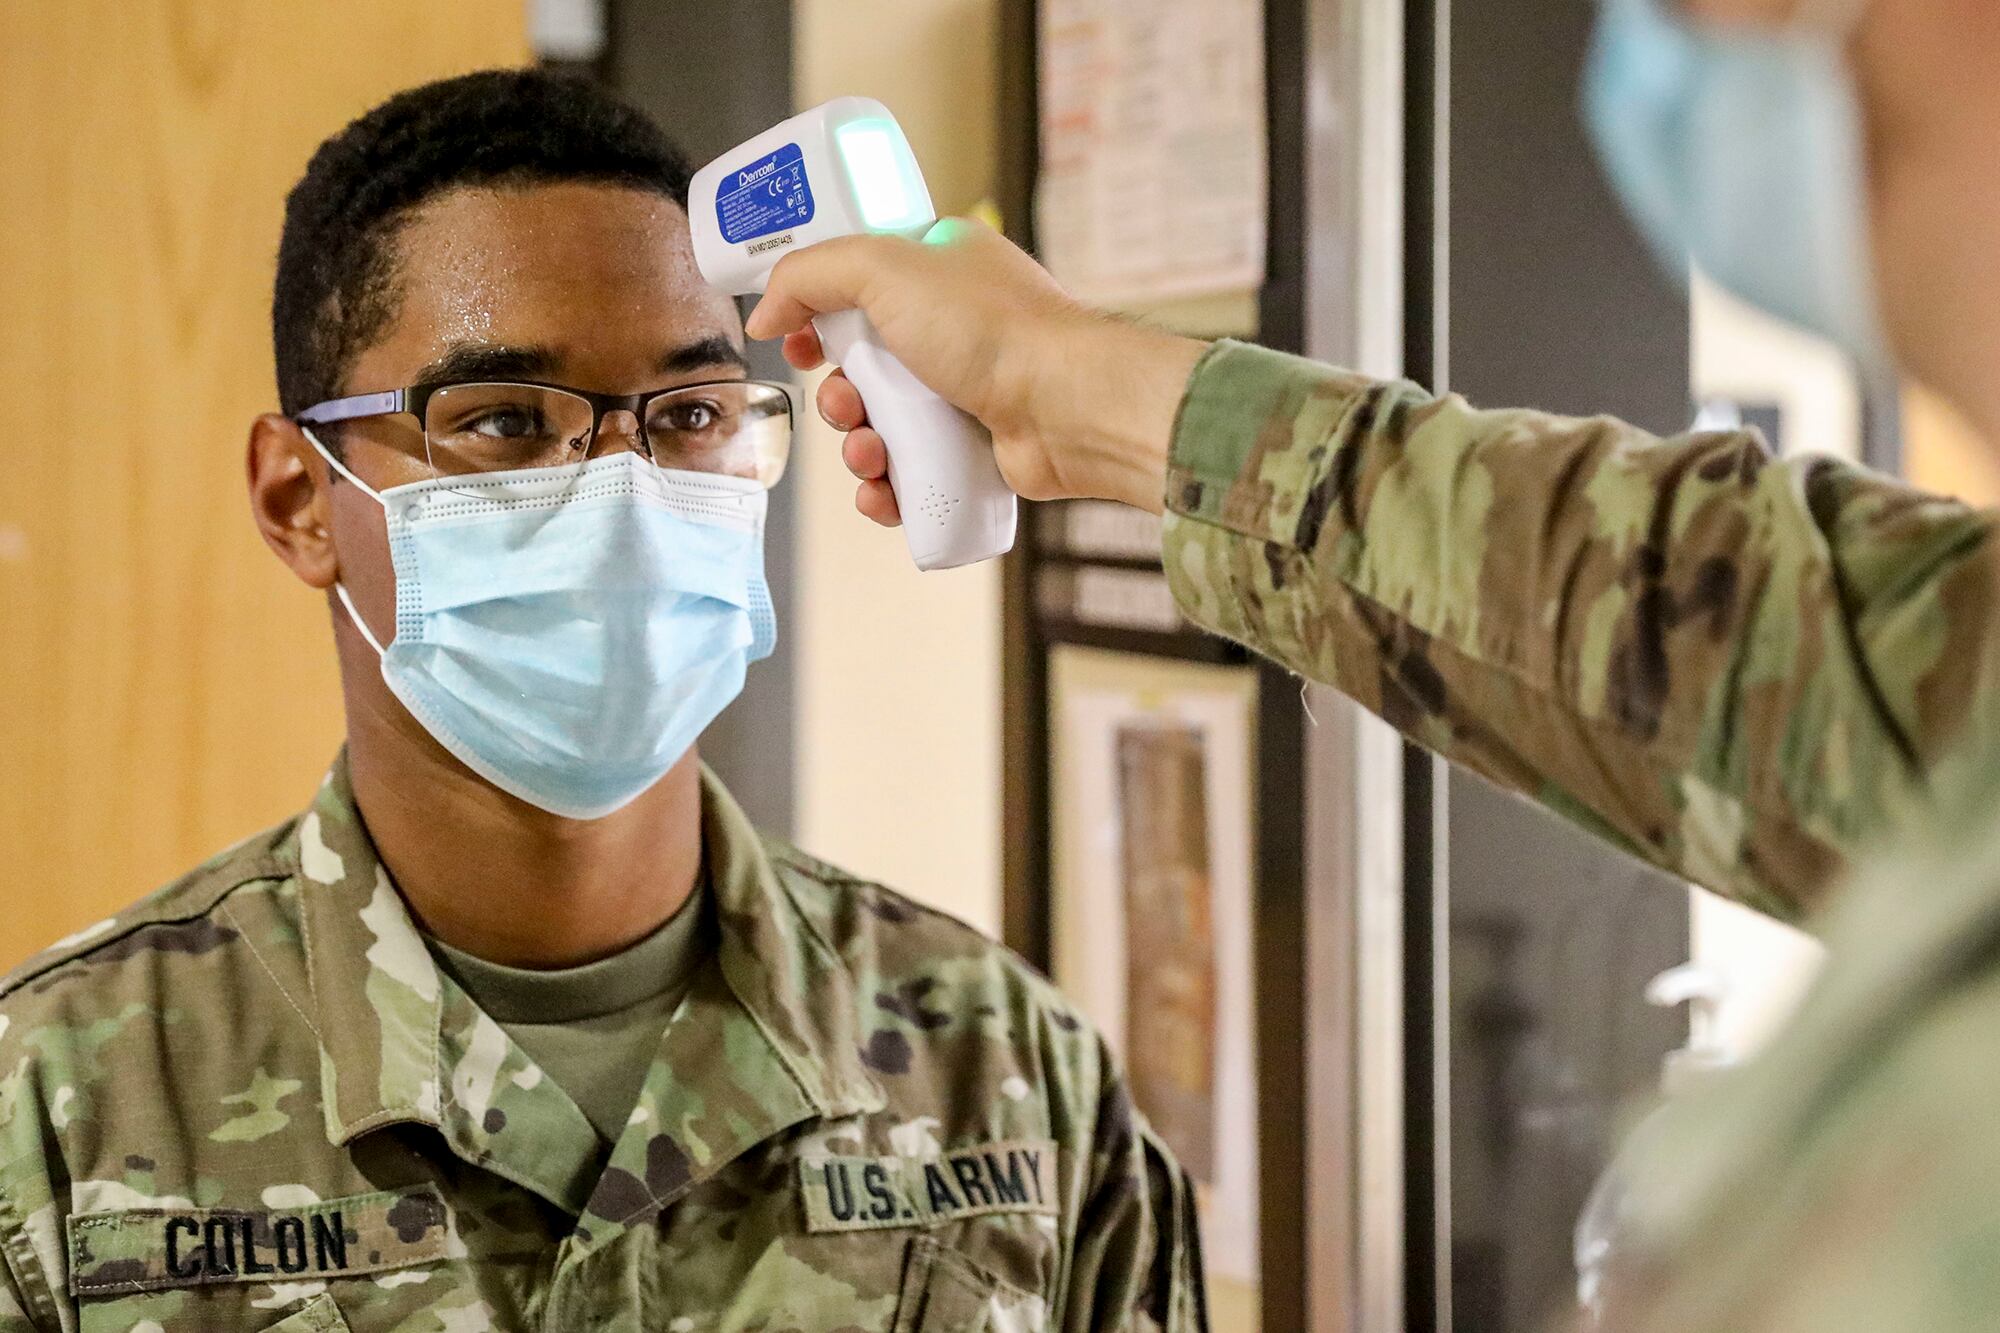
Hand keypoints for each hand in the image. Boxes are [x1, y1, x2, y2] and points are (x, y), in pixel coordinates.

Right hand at [745, 218, 1205, 523]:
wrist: (1067, 407)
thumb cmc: (991, 329)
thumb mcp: (884, 267)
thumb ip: (810, 276)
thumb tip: (768, 314)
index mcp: (939, 268)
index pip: (859, 285)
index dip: (817, 314)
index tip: (796, 341)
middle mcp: (955, 326)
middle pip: (861, 365)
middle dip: (836, 393)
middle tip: (843, 402)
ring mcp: (968, 391)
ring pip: (882, 425)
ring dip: (857, 446)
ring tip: (869, 453)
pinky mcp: (976, 449)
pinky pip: (912, 473)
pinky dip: (887, 488)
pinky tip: (883, 494)